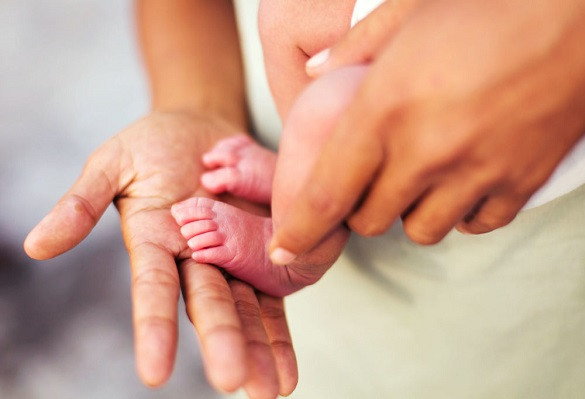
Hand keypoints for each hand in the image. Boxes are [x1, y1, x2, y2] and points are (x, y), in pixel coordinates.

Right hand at [24, 111, 297, 397]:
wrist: (203, 127)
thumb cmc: (152, 145)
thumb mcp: (112, 165)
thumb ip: (81, 202)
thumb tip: (36, 246)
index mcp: (153, 242)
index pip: (151, 290)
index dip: (153, 328)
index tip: (154, 374)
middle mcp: (191, 258)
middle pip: (209, 305)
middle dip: (223, 342)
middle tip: (238, 383)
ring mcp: (229, 255)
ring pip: (246, 306)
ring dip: (260, 348)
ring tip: (273, 388)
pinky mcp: (260, 246)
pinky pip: (275, 286)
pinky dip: (280, 324)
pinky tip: (288, 364)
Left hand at [270, 0, 584, 258]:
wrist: (581, 7)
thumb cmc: (490, 2)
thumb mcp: (409, 12)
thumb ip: (354, 47)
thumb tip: (314, 70)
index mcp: (385, 109)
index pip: (326, 194)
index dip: (300, 230)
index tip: (285, 250)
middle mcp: (426, 151)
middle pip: (370, 220)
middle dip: (358, 209)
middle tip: (366, 182)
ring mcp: (477, 172)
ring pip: (421, 230)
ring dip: (409, 212)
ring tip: (416, 179)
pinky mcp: (522, 181)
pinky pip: (477, 225)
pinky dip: (460, 213)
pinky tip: (462, 182)